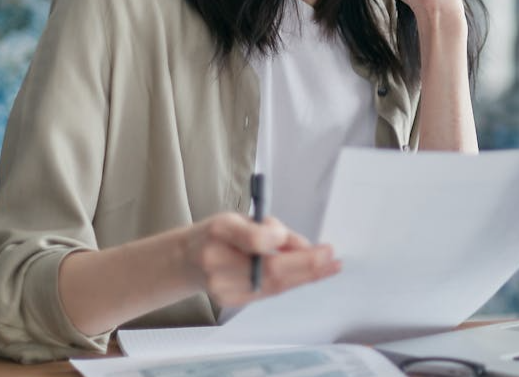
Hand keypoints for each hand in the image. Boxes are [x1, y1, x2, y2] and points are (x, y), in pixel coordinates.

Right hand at [183, 212, 339, 307]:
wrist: (186, 259)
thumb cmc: (219, 234)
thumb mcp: (241, 218)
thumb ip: (271, 229)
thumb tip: (305, 247)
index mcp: (220, 230)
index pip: (256, 240)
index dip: (286, 242)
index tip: (314, 243)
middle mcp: (216, 261)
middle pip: (270, 270)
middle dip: (307, 265)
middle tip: (332, 259)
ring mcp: (221, 286)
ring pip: (273, 285)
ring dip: (305, 277)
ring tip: (330, 268)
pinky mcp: (230, 301)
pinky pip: (268, 292)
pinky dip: (292, 283)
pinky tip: (311, 276)